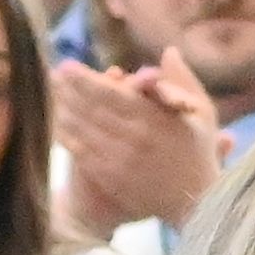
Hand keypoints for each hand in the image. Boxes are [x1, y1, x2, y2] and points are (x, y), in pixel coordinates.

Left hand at [50, 51, 223, 234]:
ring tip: (52, 93)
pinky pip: (80, 151)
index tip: (68, 65)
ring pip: (82, 128)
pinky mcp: (110, 177)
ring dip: (63, 108)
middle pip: (91, 108)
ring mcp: (120, 159)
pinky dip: (66, 135)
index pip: (112, 93)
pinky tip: (57, 122)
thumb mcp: (203, 115)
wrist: (197, 203)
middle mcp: (136, 138)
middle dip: (68, 89)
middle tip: (52, 74)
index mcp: (156, 119)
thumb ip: (183, 82)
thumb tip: (169, 50)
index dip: (86, 79)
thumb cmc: (199, 154)